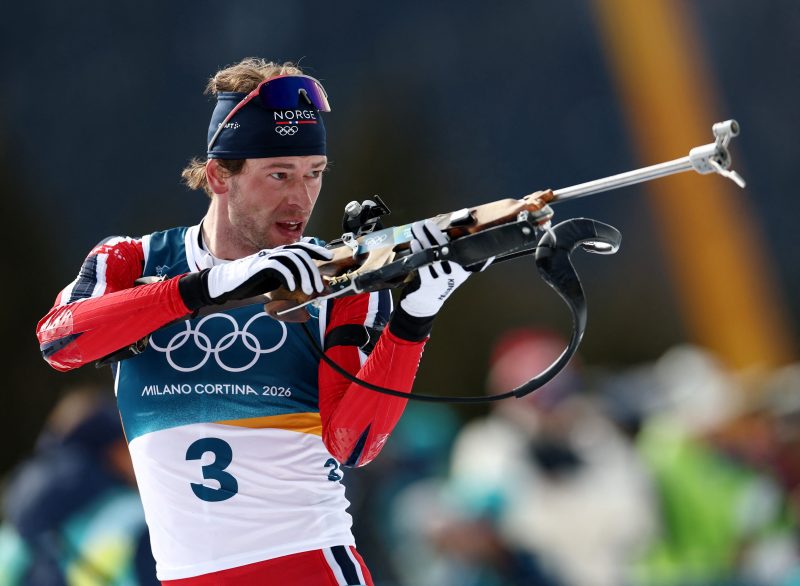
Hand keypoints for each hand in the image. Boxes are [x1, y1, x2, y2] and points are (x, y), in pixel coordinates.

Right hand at [179, 241, 332, 309]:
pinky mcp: (258, 266)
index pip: (301, 247)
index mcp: (279, 254)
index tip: (329, 258)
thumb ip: (289, 297)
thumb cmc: (251, 285)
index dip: (316, 251)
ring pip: (292, 258)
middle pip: (300, 254)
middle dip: (313, 271)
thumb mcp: (274, 290)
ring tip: (309, 291)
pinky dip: (288, 276)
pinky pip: (277, 266)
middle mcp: (274, 252)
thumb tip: (306, 314)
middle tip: (319, 288)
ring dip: (304, 274)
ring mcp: (266, 257)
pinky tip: (292, 287)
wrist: (226, 284)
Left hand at [398, 219, 472, 317]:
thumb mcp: (456, 273)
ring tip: (417, 227)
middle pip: (444, 248)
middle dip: (434, 233)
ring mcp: (441, 279)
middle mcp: (454, 274)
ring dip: (423, 239)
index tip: (454, 224)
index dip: (458, 236)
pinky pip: (423, 265)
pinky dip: (418, 253)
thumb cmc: (440, 283)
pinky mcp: (428, 284)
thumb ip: (462, 258)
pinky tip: (415, 243)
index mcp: (463, 269)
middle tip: (427, 222)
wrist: (427, 304)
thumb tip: (472, 240)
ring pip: (432, 254)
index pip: (462, 248)